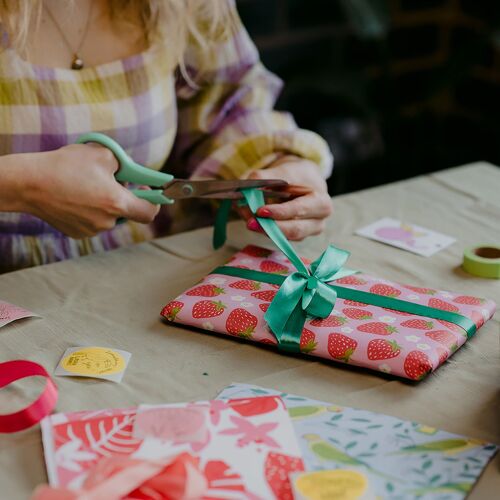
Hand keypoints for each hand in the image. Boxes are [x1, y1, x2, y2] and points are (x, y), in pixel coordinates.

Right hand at [21, 144, 158, 237]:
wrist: (29, 183)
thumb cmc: (65, 166)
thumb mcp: (103, 154)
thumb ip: (125, 165)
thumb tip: (131, 173)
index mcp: (115, 203)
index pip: (149, 213)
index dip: (155, 202)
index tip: (148, 190)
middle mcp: (106, 222)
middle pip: (127, 213)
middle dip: (125, 197)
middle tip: (115, 182)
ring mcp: (91, 230)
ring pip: (109, 217)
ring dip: (106, 203)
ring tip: (88, 186)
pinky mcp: (77, 233)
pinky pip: (93, 221)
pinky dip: (91, 210)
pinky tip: (76, 197)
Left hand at [241, 157, 331, 240]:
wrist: (302, 181)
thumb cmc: (296, 175)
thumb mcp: (283, 170)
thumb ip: (264, 178)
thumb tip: (245, 190)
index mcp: (321, 203)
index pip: (300, 210)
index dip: (279, 212)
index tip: (260, 211)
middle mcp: (318, 222)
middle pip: (294, 230)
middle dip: (270, 227)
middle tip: (250, 222)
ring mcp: (306, 233)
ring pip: (284, 237)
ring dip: (264, 230)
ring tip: (248, 220)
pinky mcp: (294, 238)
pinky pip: (278, 237)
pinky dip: (264, 230)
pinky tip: (252, 221)